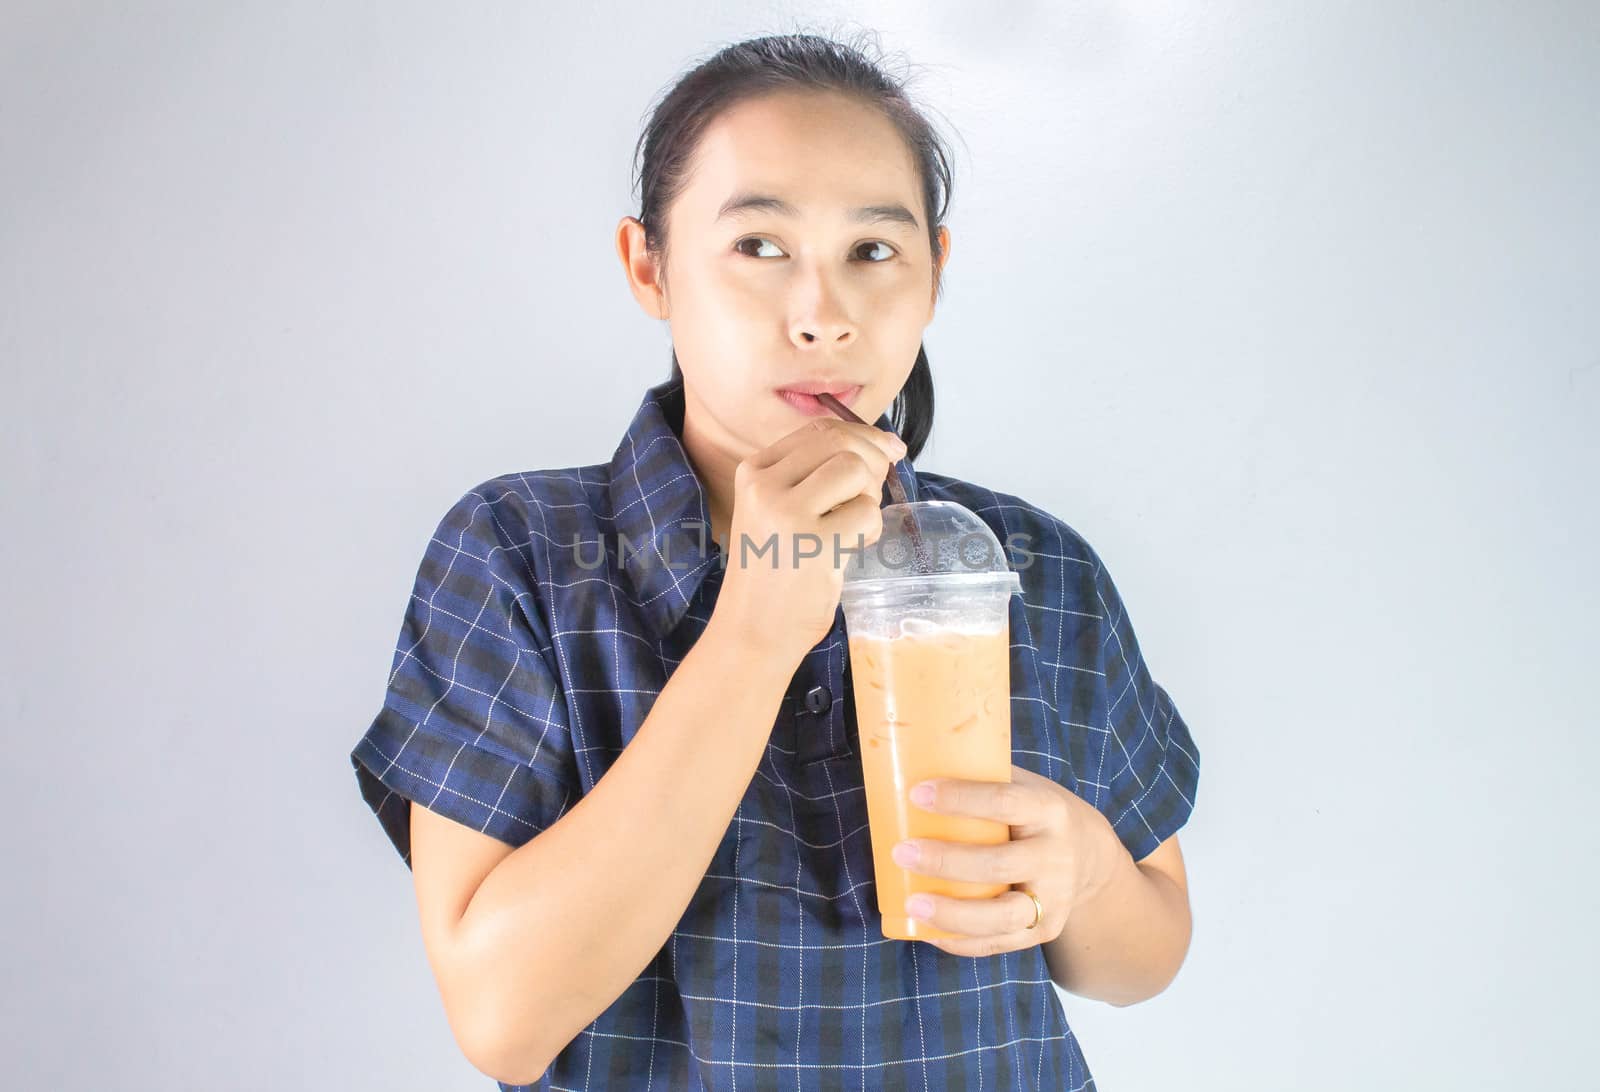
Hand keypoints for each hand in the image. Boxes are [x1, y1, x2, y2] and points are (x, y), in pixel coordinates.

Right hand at [712, 416, 905, 662]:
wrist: (753, 631)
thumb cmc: (776, 571)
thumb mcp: (779, 509)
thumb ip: (820, 474)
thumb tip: (888, 444)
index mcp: (754, 470)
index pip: (820, 430)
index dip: (863, 436)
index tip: (887, 452)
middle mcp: (765, 485)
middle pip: (842, 443)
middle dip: (873, 462)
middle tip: (870, 496)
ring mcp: (787, 513)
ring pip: (857, 471)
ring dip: (869, 498)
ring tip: (852, 528)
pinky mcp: (814, 544)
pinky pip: (867, 513)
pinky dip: (870, 531)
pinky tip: (849, 550)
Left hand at [893, 764, 1116, 957]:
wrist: (1087, 855)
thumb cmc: (1033, 813)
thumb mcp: (1024, 785)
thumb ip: (983, 778)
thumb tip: (911, 762)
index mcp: (1048, 810)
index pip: (1005, 802)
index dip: (960, 799)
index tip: (917, 794)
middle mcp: (1055, 856)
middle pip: (998, 865)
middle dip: (946, 861)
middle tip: (901, 852)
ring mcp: (1054, 898)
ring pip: (1002, 916)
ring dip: (952, 913)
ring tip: (913, 904)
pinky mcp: (1045, 929)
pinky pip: (1000, 943)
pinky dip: (962, 942)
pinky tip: (928, 931)